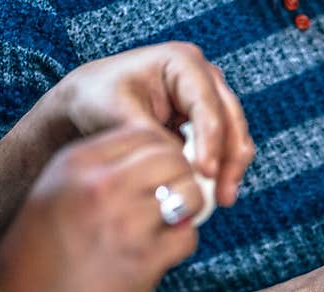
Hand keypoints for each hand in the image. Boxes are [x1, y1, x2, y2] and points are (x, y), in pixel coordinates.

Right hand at [0, 125, 201, 291]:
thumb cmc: (43, 246)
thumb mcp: (56, 187)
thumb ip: (100, 164)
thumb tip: (157, 153)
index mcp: (79, 162)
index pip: (145, 133)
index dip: (164, 149)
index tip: (163, 169)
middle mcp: (103, 186)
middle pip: (173, 159)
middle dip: (182, 174)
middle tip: (177, 193)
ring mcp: (126, 223)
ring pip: (189, 194)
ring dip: (190, 206)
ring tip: (173, 219)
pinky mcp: (145, 259)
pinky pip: (187, 236)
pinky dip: (182, 241)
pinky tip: (163, 248)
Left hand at [40, 42, 253, 204]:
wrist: (88, 105)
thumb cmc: (98, 100)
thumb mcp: (120, 118)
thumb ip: (155, 140)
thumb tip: (184, 169)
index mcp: (182, 61)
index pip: (206, 104)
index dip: (211, 140)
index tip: (205, 173)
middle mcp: (203, 76)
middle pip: (231, 118)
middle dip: (230, 159)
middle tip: (223, 194)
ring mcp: (209, 98)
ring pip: (235, 135)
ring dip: (231, 168)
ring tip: (222, 199)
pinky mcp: (208, 123)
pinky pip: (226, 148)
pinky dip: (223, 171)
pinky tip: (215, 195)